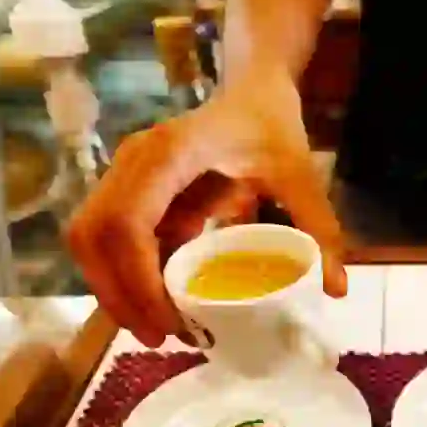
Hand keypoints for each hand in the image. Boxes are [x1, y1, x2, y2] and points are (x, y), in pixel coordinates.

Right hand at [66, 68, 346, 347]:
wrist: (253, 89)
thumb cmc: (272, 126)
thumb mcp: (301, 175)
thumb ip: (319, 228)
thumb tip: (334, 289)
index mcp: (170, 153)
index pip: (128, 222)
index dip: (137, 278)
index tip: (167, 321)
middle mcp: (134, 160)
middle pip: (94, 236)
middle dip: (118, 294)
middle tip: (159, 337)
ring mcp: (125, 173)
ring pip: (91, 239)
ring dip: (114, 288)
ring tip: (157, 328)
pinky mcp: (129, 189)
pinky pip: (110, 237)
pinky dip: (125, 273)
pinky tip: (158, 304)